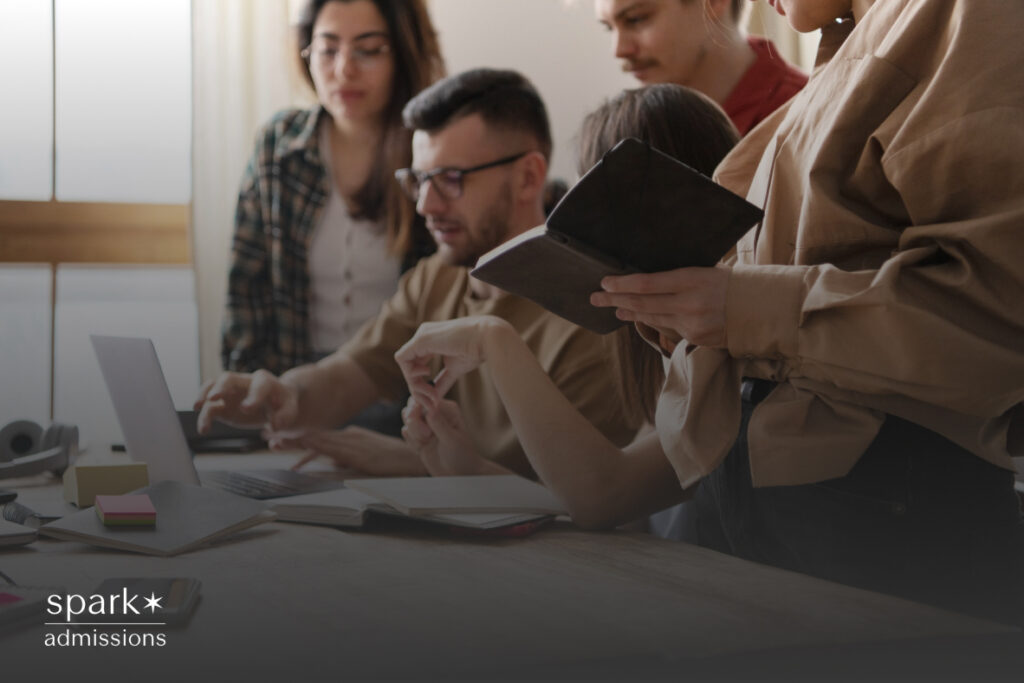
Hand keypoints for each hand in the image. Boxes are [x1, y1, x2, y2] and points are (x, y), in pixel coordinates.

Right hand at [194, 370, 298, 433]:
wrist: (274, 403)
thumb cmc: (282, 403)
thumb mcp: (289, 408)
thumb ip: (285, 416)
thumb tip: (275, 426)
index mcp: (265, 381)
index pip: (259, 385)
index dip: (253, 396)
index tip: (246, 409)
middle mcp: (245, 382)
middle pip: (229, 378)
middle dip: (221, 387)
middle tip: (213, 398)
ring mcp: (231, 391)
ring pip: (214, 386)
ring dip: (204, 395)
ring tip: (197, 407)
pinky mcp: (223, 404)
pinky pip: (209, 405)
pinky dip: (203, 414)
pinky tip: (203, 429)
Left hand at [286, 427, 427, 476]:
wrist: (417, 460)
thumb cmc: (395, 461)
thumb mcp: (366, 458)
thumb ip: (347, 460)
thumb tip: (331, 465)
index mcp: (350, 436)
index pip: (319, 436)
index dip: (298, 437)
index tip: (278, 436)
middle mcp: (349, 436)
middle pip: (315, 436)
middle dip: (291, 437)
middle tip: (268, 435)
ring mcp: (354, 443)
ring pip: (320, 441)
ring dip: (297, 441)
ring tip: (277, 442)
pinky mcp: (359, 454)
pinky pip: (334, 450)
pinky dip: (317, 447)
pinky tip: (304, 448)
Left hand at [394, 316, 513, 406]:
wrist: (488, 338)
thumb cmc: (477, 350)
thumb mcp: (455, 368)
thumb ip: (442, 381)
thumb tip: (435, 397)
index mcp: (432, 340)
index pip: (417, 363)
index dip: (421, 382)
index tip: (434, 397)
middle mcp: (423, 335)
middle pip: (409, 365)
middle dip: (416, 386)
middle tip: (431, 400)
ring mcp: (421, 335)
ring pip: (404, 363)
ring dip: (415, 383)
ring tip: (431, 393)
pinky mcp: (420, 339)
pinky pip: (403, 359)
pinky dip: (411, 374)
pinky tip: (427, 379)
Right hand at [401, 397, 505, 475]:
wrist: (460, 474)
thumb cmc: (462, 455)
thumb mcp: (452, 440)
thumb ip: (440, 425)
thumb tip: (430, 409)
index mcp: (447, 409)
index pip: (425, 400)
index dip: (418, 410)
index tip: (424, 427)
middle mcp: (435, 414)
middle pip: (412, 407)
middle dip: (414, 423)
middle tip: (426, 436)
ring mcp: (426, 425)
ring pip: (407, 420)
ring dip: (413, 433)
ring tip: (426, 442)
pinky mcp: (419, 437)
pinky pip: (406, 433)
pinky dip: (411, 442)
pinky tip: (421, 448)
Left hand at [590, 266, 730, 347]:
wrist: (762, 308)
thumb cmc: (731, 283)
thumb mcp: (706, 270)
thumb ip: (678, 277)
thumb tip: (646, 279)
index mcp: (692, 280)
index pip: (647, 283)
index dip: (622, 284)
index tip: (605, 282)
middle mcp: (689, 304)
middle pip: (642, 303)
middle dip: (615, 299)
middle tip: (595, 297)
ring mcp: (692, 324)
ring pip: (652, 318)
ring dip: (630, 311)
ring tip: (614, 308)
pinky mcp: (695, 339)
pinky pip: (668, 328)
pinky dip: (653, 321)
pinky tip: (640, 317)